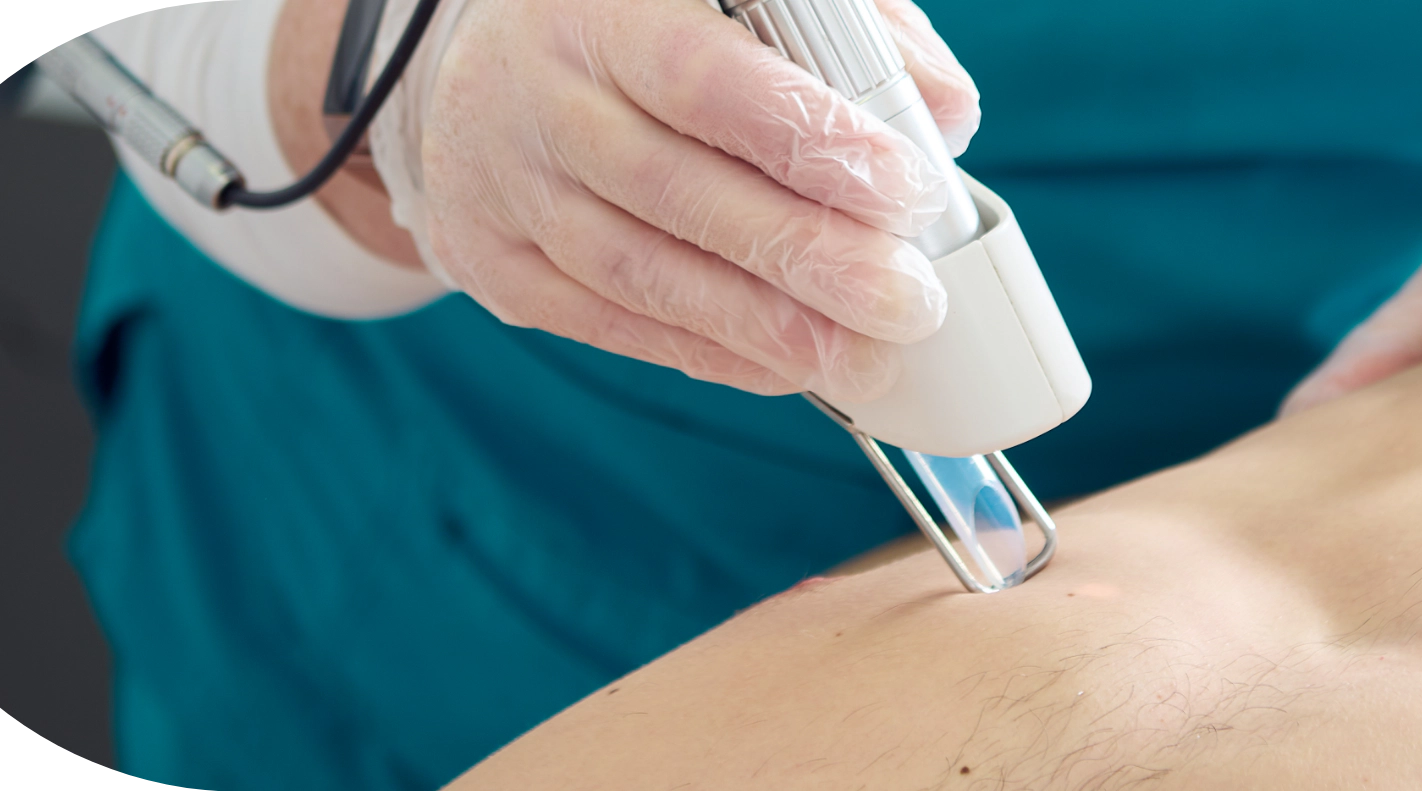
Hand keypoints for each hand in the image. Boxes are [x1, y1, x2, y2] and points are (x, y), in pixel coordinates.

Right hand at [371, 0, 980, 401]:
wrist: (477, 65)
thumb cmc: (644, 23)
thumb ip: (848, 30)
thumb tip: (944, 115)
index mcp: (599, 8)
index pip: (703, 78)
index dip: (806, 141)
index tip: (903, 192)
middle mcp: (536, 95)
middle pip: (675, 190)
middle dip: (804, 256)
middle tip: (909, 303)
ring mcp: (503, 185)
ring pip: (639, 272)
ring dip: (763, 327)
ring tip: (865, 358)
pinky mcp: (492, 261)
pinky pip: (609, 320)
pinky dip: (706, 352)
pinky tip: (788, 367)